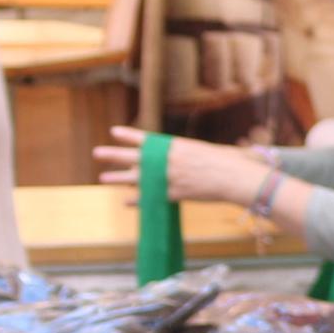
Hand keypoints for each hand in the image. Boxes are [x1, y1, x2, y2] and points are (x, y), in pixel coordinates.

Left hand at [95, 132, 266, 210]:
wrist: (236, 178)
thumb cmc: (228, 162)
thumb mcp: (204, 151)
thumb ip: (185, 155)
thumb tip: (176, 158)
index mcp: (175, 146)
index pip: (146, 139)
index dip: (129, 135)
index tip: (113, 132)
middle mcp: (168, 161)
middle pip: (135, 157)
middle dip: (113, 155)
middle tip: (97, 153)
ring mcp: (169, 178)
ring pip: (137, 178)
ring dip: (118, 178)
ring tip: (103, 177)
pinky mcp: (174, 194)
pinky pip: (151, 198)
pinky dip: (137, 200)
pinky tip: (126, 201)